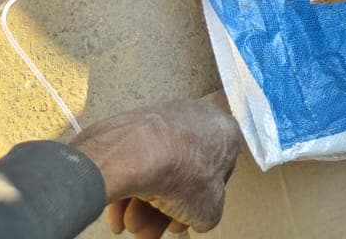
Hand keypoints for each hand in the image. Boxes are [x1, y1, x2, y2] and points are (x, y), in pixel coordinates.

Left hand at [71, 99, 240, 236]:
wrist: (142, 151)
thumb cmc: (183, 171)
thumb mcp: (210, 210)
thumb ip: (209, 212)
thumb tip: (198, 215)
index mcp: (226, 132)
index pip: (216, 176)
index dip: (198, 205)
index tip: (182, 221)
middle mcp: (199, 118)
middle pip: (182, 175)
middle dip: (164, 210)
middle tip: (150, 231)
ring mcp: (168, 117)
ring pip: (159, 168)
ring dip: (144, 204)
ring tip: (132, 225)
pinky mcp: (140, 121)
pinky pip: (139, 158)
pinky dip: (131, 185)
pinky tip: (119, 214)